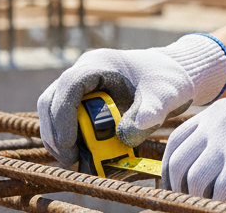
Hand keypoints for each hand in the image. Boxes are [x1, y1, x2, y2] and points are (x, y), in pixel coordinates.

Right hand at [37, 34, 225, 166]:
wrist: (174, 76)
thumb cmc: (167, 81)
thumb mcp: (165, 97)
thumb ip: (150, 113)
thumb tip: (126, 135)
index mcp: (101, 63)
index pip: (69, 86)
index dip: (63, 117)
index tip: (71, 146)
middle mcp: (85, 71)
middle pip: (52, 101)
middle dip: (57, 135)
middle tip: (72, 162)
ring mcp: (82, 84)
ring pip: (52, 112)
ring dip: (59, 139)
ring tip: (77, 162)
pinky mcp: (82, 99)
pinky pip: (63, 119)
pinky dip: (67, 138)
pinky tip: (83, 154)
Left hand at [162, 74, 225, 200]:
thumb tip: (207, 161)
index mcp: (218, 113)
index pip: (177, 142)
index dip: (171, 168)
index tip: (174, 184)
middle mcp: (216, 126)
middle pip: (179, 164)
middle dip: (178, 188)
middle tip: (187, 202)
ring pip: (195, 183)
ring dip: (201, 198)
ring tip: (215, 202)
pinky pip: (218, 194)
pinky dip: (222, 202)